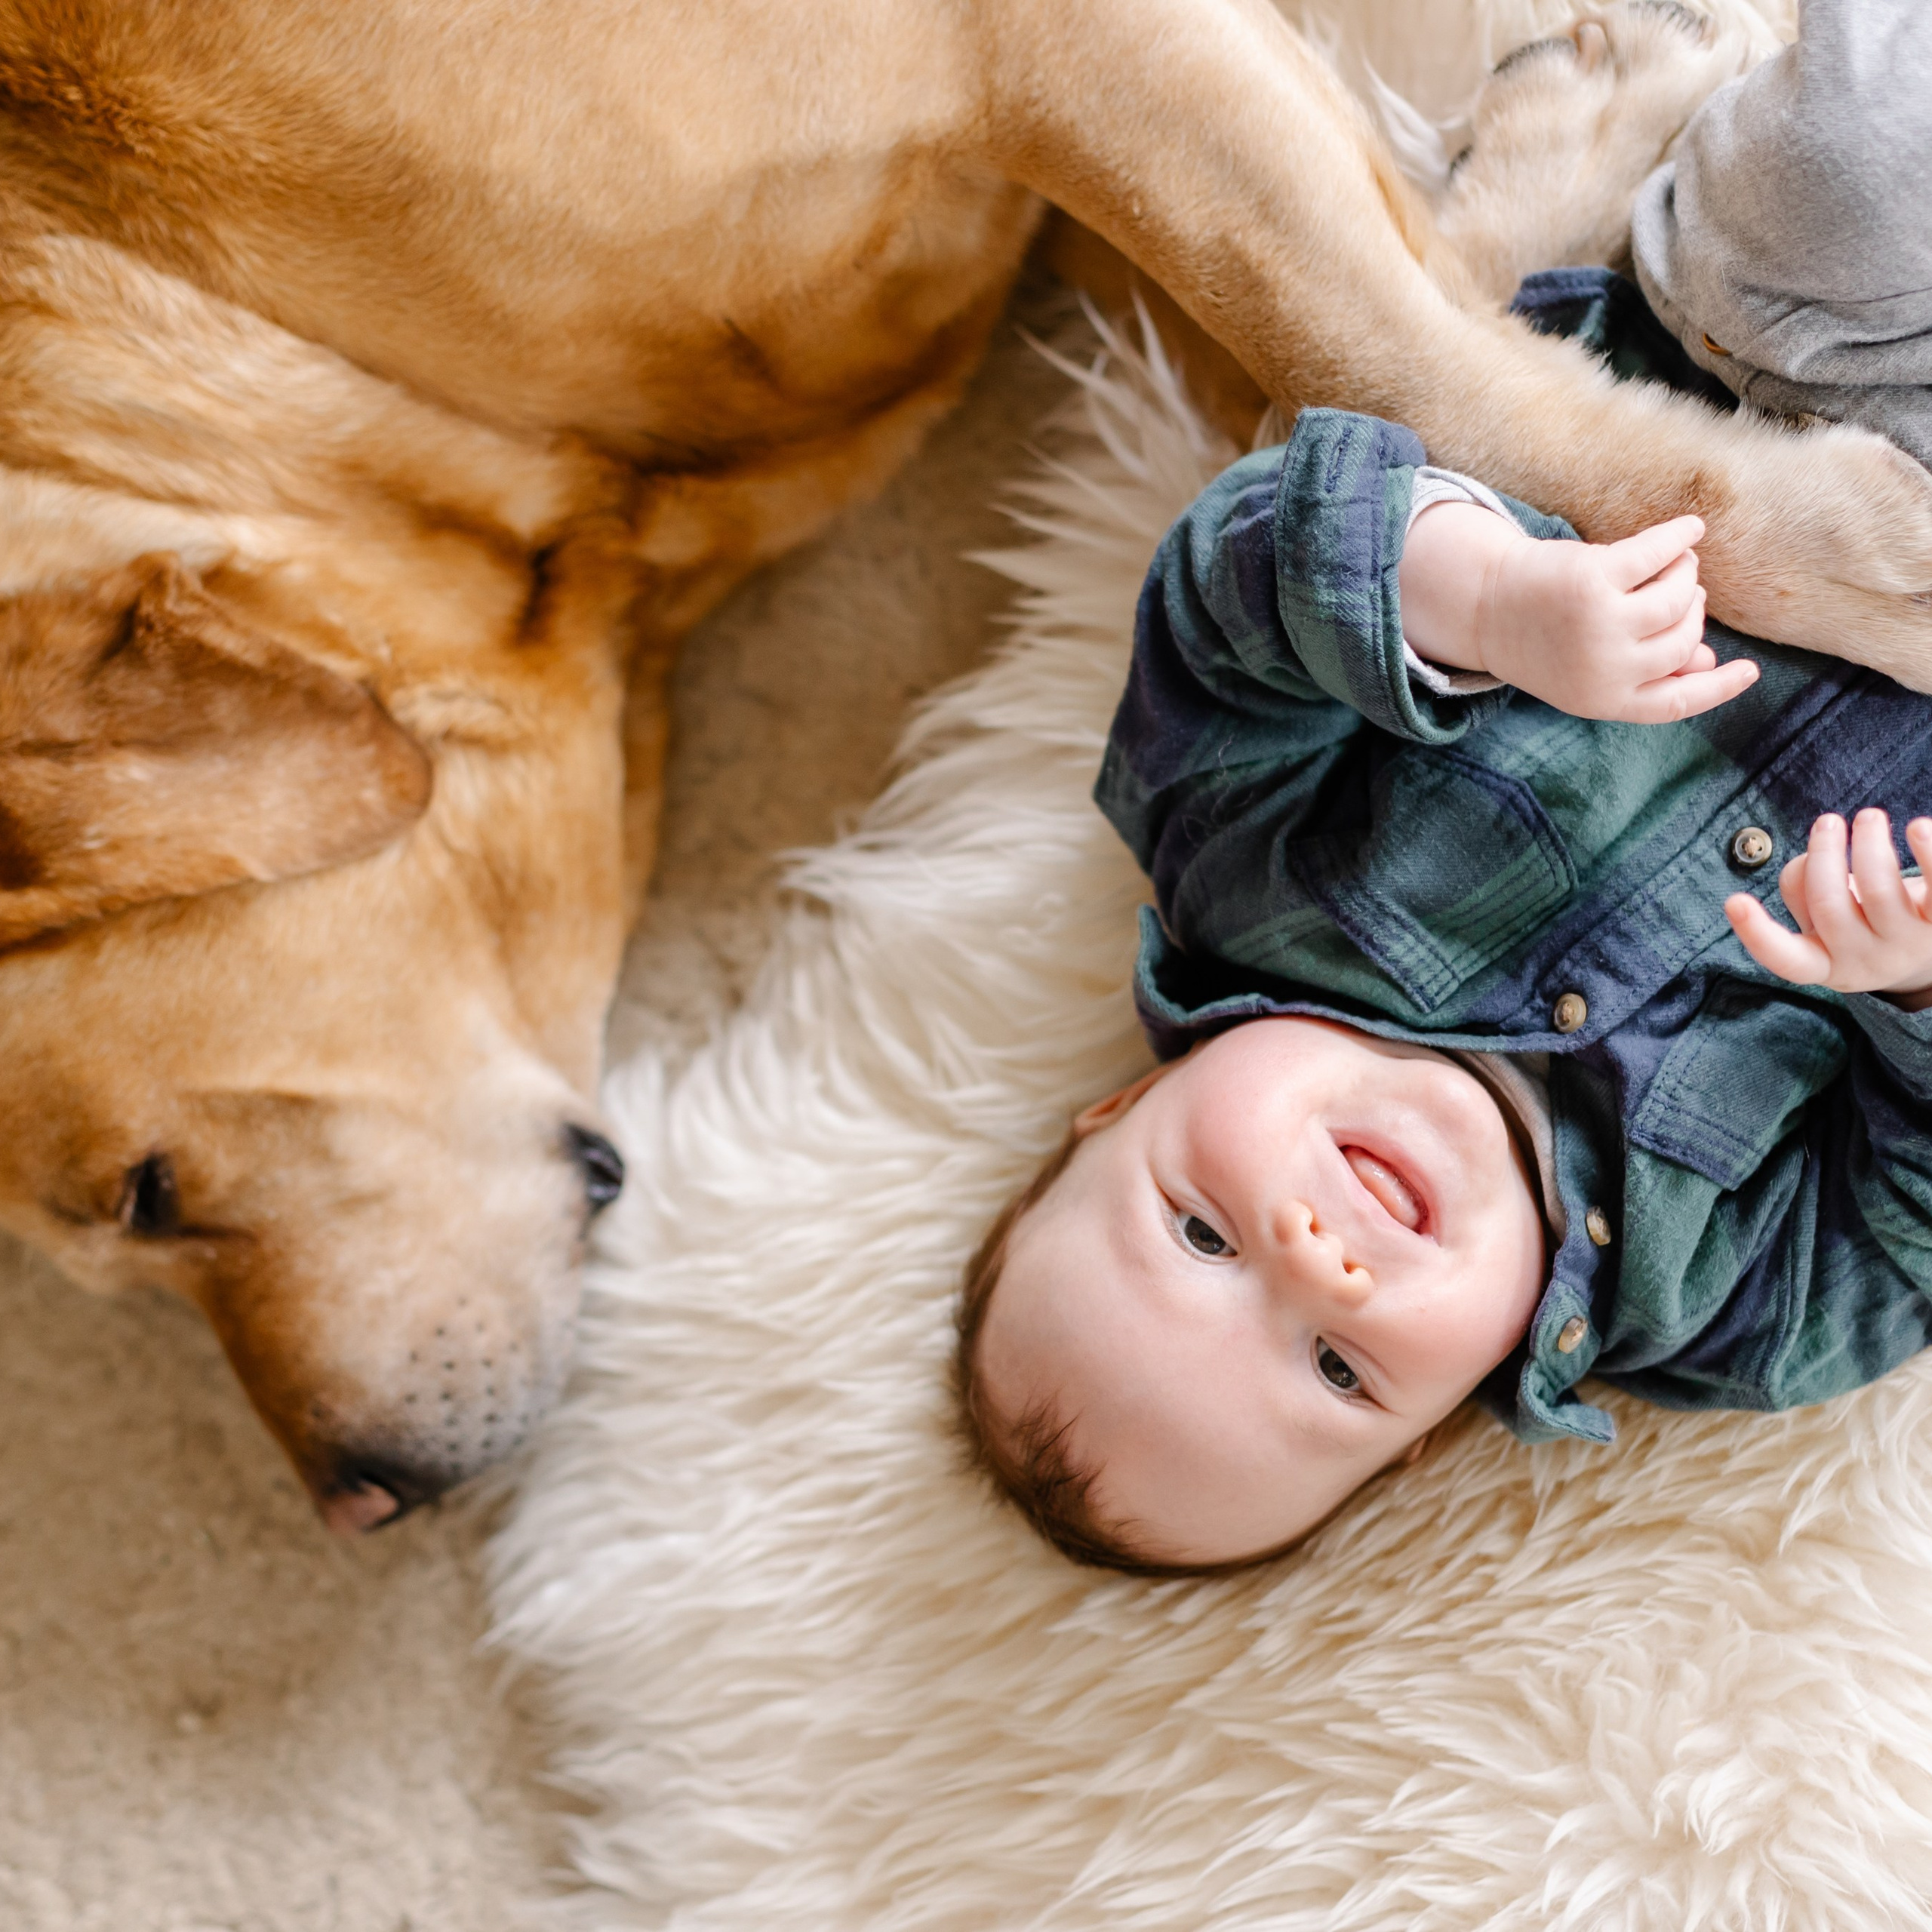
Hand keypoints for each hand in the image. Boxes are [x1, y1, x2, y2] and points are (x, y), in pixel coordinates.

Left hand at [1400, 505, 1758, 721]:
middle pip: (1685, 641)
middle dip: (1693, 614)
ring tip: (1675, 564)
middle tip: (1685, 592)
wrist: (1483, 607)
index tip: (1750, 671)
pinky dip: (1681, 537)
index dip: (1720, 688)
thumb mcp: (1589, 671)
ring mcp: (1601, 625)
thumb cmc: (1544, 639)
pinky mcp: (1594, 578)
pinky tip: (1691, 529)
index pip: (1678, 703)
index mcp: (1606, 700)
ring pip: (1680, 598)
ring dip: (1686, 575)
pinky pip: (1660, 553)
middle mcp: (1607, 668)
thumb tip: (1705, 661)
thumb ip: (1643, 672)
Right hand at [1725, 810, 1931, 1010]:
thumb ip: (1804, 891)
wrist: (1931, 950)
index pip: (1788, 961)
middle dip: (1824, 857)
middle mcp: (1866, 961)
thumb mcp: (1827, 919)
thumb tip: (1812, 858)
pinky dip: (1927, 851)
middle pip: (1831, 907)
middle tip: (1828, 822)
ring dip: (1867, 844)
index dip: (1758, 934)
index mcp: (1827, 965)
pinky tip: (1917, 826)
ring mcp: (1908, 945)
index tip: (1734, 901)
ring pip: (1879, 892)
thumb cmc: (1867, 922)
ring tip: (1868, 817)